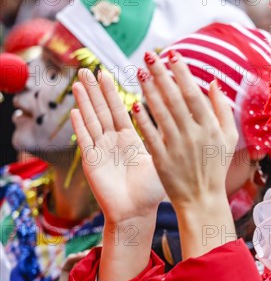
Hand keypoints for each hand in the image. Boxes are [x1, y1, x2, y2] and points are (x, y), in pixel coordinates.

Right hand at [71, 69, 164, 224]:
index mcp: (130, 140)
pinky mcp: (93, 162)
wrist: (136, 213)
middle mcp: (113, 142)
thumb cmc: (151, 190)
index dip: (114, 93)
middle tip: (90, 68)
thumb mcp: (162, 157)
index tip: (112, 72)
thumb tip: (183, 119)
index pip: (120, 110)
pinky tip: (75, 110)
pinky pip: (86, 140)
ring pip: (92, 120)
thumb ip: (167, 137)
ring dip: (86, 101)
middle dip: (96, 90)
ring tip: (81, 81)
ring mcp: (101, 151)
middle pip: (103, 110)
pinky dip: (80, 125)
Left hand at [133, 51, 237, 257]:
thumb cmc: (216, 166)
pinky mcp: (161, 159)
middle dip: (161, 75)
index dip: (181, 72)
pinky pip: (150, 135)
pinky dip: (143, 119)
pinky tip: (134, 103)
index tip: (171, 54)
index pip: (193, 93)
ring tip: (139, 72)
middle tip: (149, 55)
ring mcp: (176, 146)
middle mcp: (193, 134)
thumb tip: (212, 82)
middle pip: (174, 98)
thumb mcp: (228, 137)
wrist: (202, 199)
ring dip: (149, 91)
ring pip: (160, 113)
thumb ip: (222, 108)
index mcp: (210, 127)